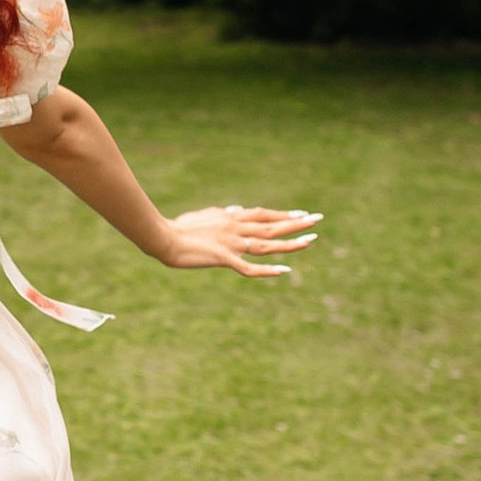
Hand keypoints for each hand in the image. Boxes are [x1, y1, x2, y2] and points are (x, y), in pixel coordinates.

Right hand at [162, 203, 321, 277]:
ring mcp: (231, 243)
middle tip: (317, 219)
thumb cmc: (180, 226)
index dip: (283, 215)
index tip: (302, 215)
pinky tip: (284, 271)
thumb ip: (223, 213)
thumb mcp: (205, 215)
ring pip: (267, 244)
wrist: (163, 236)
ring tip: (310, 241)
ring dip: (289, 243)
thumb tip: (236, 209)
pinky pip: (249, 267)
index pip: (263, 214)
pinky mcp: (223, 258)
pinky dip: (267, 270)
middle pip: (271, 226)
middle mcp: (235, 227)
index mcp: (231, 217)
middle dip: (295, 223)